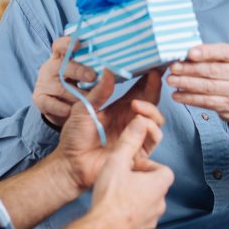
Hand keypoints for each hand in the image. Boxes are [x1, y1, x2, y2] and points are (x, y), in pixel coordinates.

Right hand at [33, 36, 97, 127]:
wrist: (60, 107)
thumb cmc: (77, 87)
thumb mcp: (85, 75)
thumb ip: (95, 70)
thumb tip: (114, 69)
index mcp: (61, 58)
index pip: (60, 46)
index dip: (67, 43)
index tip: (78, 44)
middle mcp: (50, 67)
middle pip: (61, 65)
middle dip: (78, 70)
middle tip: (92, 77)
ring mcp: (43, 83)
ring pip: (59, 86)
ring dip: (75, 94)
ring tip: (89, 100)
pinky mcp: (39, 98)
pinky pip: (50, 103)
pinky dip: (61, 107)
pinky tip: (71, 111)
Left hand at [54, 69, 164, 190]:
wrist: (71, 164)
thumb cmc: (74, 137)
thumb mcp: (84, 109)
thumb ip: (99, 92)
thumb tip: (108, 70)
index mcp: (120, 108)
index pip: (140, 90)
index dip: (149, 78)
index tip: (153, 64)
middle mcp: (131, 120)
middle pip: (152, 102)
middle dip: (156, 88)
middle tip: (155, 75)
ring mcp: (136, 135)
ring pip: (157, 119)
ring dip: (151, 109)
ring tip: (137, 104)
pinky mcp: (138, 151)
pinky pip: (154, 138)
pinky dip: (151, 128)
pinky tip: (139, 122)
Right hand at [89, 117, 173, 228]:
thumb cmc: (109, 197)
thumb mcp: (117, 162)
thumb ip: (129, 140)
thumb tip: (140, 121)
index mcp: (160, 185)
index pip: (162, 170)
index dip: (147, 167)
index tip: (131, 168)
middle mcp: (160, 205)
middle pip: (154, 188)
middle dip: (140, 184)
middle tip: (121, 182)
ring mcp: (151, 223)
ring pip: (147, 206)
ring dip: (135, 202)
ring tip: (115, 199)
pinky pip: (138, 224)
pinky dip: (129, 219)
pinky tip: (113, 215)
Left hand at [167, 43, 228, 130]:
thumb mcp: (227, 59)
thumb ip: (210, 54)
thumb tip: (184, 52)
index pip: (223, 52)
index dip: (206, 52)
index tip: (190, 53)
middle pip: (212, 71)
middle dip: (189, 69)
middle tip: (173, 68)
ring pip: (207, 87)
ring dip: (186, 84)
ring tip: (171, 80)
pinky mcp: (227, 106)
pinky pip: (206, 102)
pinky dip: (189, 98)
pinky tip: (177, 95)